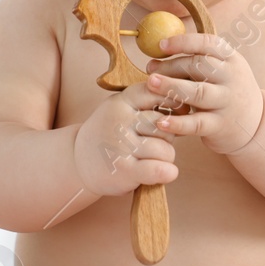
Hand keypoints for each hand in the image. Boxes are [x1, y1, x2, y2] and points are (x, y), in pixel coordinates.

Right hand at [73, 82, 179, 196]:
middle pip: (165, 125)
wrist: (78, 162)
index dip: (172, 103)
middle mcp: (120, 122)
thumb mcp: (121, 109)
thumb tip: (186, 105)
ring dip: (166, 157)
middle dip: (168, 136)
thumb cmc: (109, 134)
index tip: (175, 113)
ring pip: (166, 149)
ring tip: (151, 159)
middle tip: (154, 143)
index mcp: (121, 102)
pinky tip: (163, 172)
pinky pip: (160, 169)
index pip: (155, 93)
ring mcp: (122, 147)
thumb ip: (147, 103)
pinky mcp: (125, 171)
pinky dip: (167, 172)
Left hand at [143, 32, 263, 155]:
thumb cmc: (226, 92)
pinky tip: (161, 121)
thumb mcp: (222, 71)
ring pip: (198, 92)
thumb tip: (159, 50)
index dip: (184, 42)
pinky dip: (178, 123)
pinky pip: (197, 123)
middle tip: (150, 70)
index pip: (209, 44)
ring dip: (172, 86)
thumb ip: (197, 61)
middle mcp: (232, 78)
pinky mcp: (220, 125)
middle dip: (172, 65)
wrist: (254, 125)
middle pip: (200, 66)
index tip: (161, 45)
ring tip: (151, 83)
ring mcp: (227, 103)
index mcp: (232, 59)